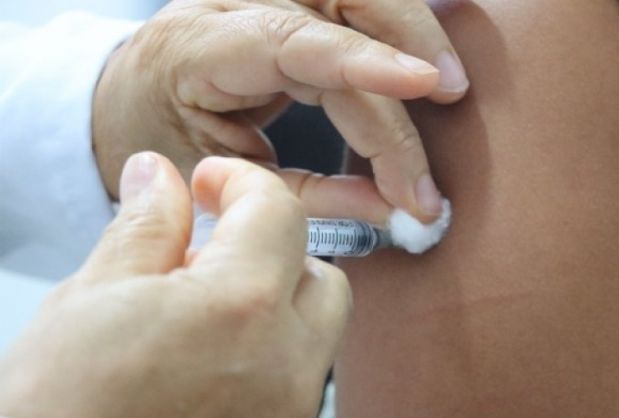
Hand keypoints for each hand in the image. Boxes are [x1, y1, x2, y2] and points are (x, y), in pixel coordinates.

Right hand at [0, 153, 350, 417]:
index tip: (210, 182)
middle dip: (272, 248)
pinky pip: (298, 375)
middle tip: (213, 247)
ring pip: (317, 329)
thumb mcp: (91, 297)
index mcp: (241, 307)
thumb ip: (145, 226)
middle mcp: (286, 362)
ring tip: (204, 307)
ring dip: (275, 300)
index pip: (278, 211)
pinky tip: (211, 353)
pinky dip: (269, 349)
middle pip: (318, 274)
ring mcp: (290, 408)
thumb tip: (158, 176)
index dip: (242, 181)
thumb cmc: (59, 409)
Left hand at [93, 0, 467, 224]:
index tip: (425, 85)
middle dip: (402, 53)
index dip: (364, 62)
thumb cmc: (167, 142)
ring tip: (449, 85)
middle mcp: (235, 4)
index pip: (292, 42)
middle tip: (449, 102)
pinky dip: (396, 24)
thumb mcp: (225, 181)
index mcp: (201, 48)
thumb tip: (393, 211)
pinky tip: (426, 48)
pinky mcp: (291, 4)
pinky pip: (353, 5)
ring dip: (412, 32)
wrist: (135, 99)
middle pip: (340, 5)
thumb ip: (308, 195)